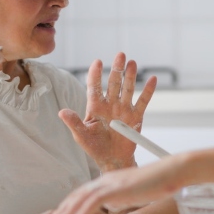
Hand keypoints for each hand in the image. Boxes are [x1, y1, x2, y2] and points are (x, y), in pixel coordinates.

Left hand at [44, 158, 185, 213]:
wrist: (171, 171)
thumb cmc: (157, 183)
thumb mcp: (133, 195)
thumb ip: (119, 201)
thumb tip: (112, 211)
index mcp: (106, 182)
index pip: (80, 196)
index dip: (67, 209)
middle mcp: (104, 181)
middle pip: (75, 198)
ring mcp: (108, 183)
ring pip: (78, 201)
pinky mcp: (114, 188)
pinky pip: (91, 203)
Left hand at [60, 52, 156, 170]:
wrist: (112, 159)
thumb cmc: (95, 147)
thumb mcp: (81, 136)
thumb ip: (74, 123)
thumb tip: (61, 112)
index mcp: (95, 107)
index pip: (94, 87)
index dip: (95, 74)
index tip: (97, 62)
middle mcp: (110, 104)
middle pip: (113, 83)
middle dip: (117, 69)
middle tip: (120, 55)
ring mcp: (124, 109)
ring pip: (127, 89)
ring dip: (130, 76)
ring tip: (132, 63)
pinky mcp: (136, 117)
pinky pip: (143, 102)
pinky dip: (148, 91)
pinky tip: (152, 79)